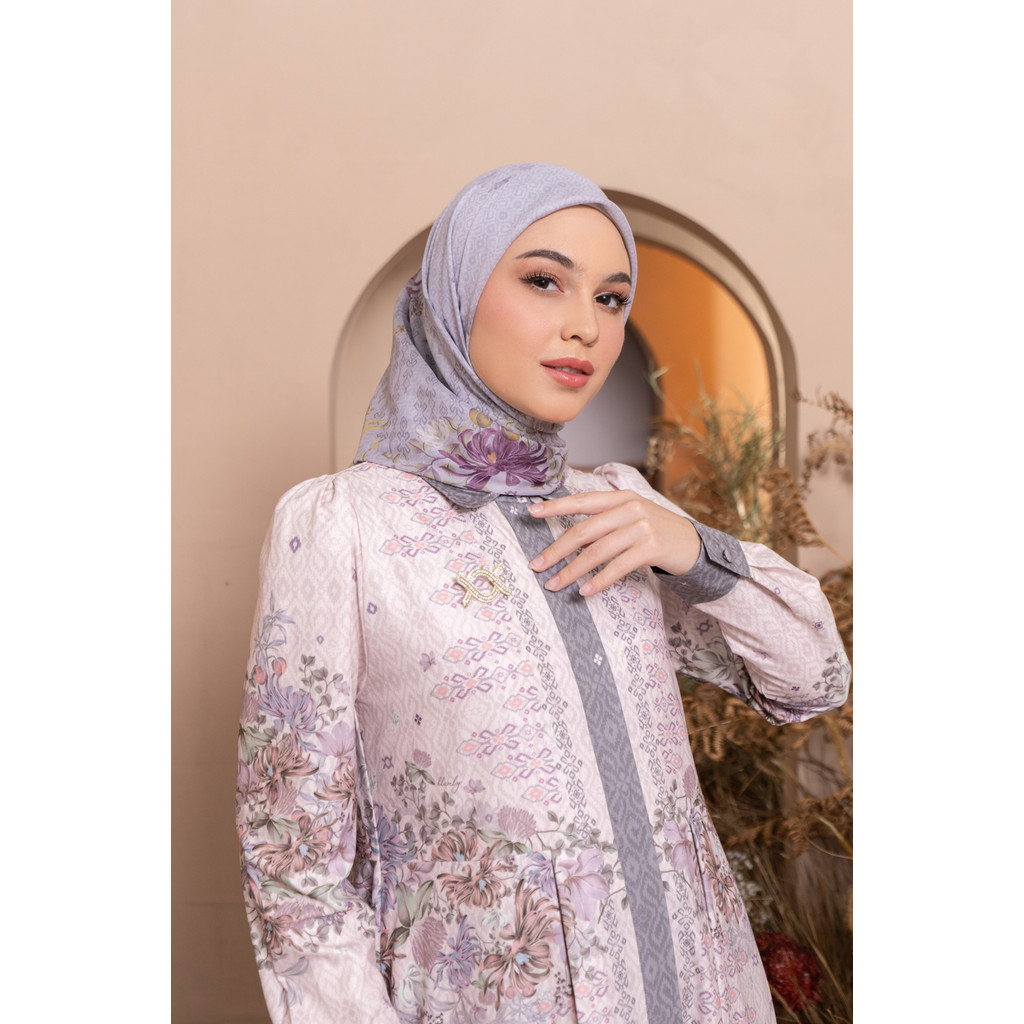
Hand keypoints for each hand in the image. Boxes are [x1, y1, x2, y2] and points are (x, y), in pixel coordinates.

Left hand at [527, 490, 701, 595]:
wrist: (695, 545)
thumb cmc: (657, 532)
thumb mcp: (633, 516)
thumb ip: (606, 520)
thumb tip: (569, 538)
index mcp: (621, 498)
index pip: (582, 501)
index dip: (556, 506)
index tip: (531, 512)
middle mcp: (630, 509)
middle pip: (584, 530)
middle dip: (556, 550)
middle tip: (537, 565)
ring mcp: (642, 527)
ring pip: (597, 551)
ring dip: (572, 571)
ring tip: (555, 584)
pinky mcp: (651, 547)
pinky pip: (617, 566)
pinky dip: (599, 581)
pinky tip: (585, 591)